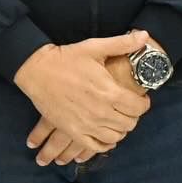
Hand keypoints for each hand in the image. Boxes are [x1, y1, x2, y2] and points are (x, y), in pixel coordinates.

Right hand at [13, 32, 151, 161]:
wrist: (36, 70)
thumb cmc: (66, 58)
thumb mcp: (94, 47)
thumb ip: (122, 43)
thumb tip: (145, 35)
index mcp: (109, 92)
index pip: (139, 108)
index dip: (143, 104)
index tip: (140, 99)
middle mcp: (101, 112)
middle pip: (129, 124)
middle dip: (132, 116)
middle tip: (126, 108)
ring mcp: (86, 124)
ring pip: (115, 137)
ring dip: (119, 130)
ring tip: (116, 120)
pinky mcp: (72, 130)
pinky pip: (96, 147)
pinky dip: (105, 144)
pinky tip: (105, 136)